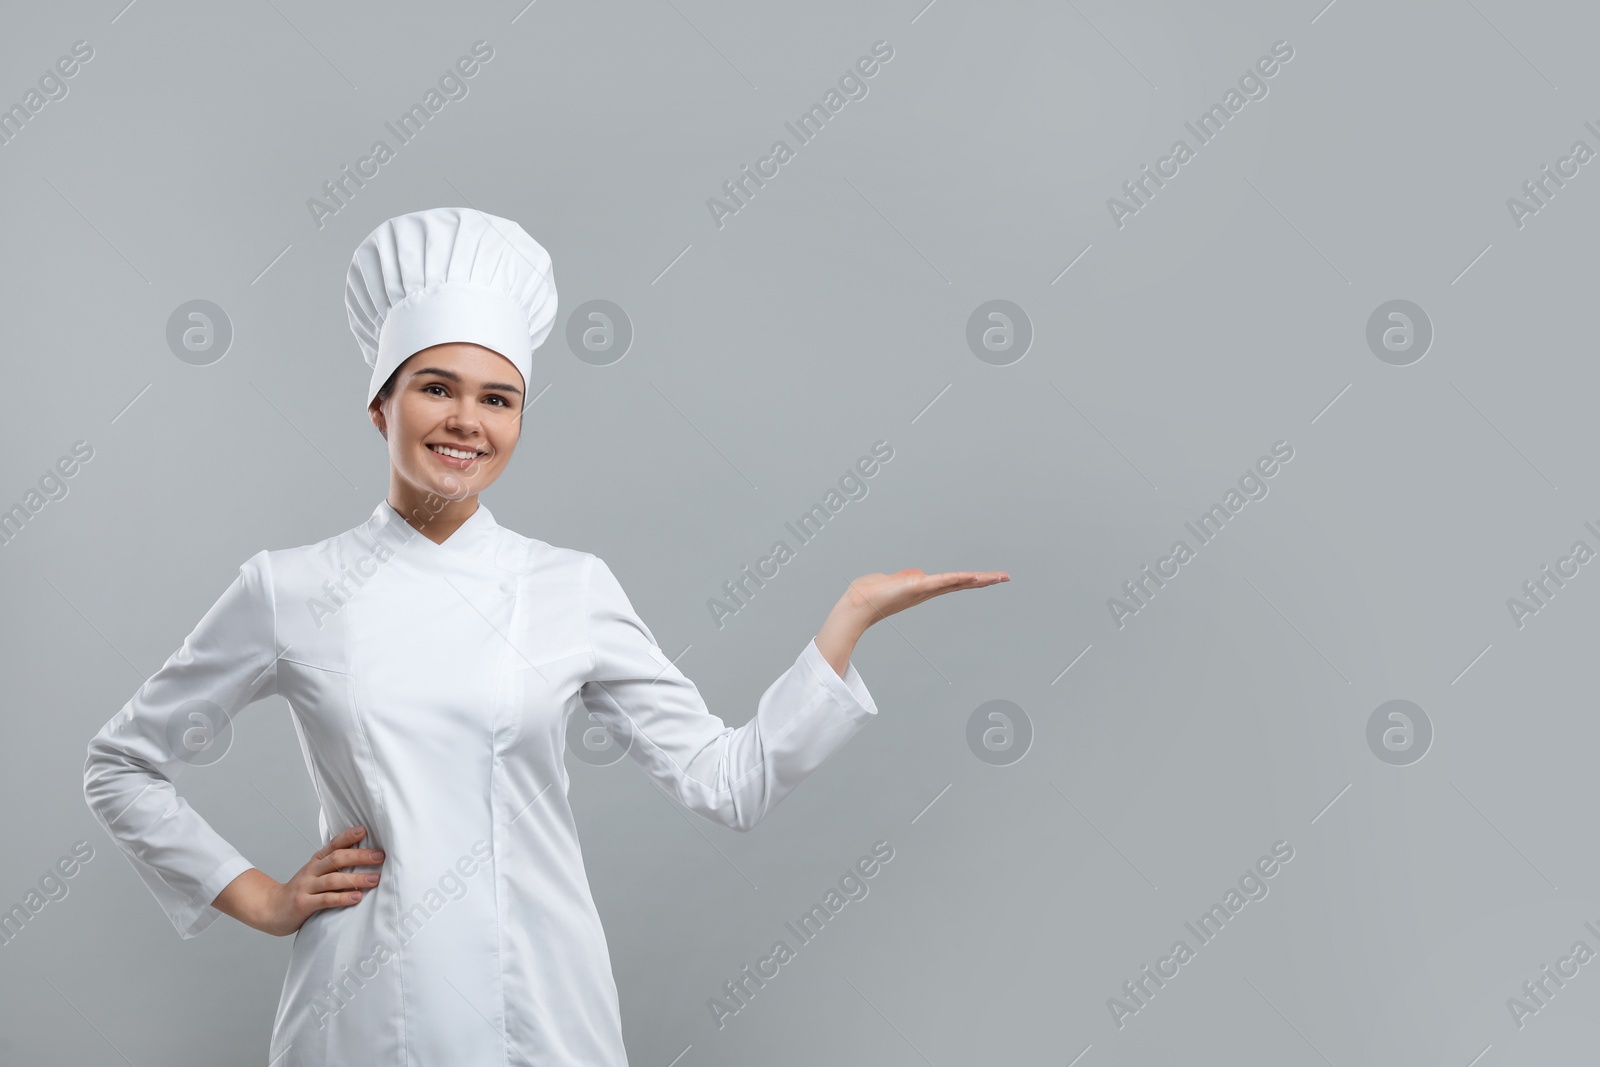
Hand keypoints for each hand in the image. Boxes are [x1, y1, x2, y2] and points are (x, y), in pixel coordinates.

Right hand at [212, 825, 384, 936]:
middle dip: (359, 856)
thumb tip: (363, 855)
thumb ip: (333, 865)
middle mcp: (311, 871)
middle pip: (336, 859)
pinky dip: (343, 898)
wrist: (270, 909)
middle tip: (379, 856)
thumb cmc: (300, 891)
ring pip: (333, 880)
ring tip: (375, 879)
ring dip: (356, 879)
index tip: (364, 830)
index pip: (333, 845)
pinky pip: (326, 900)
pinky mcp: (304, 904)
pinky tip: (357, 897)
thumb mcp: (314, 873)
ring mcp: (306, 887)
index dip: (348, 836)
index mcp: (316, 861)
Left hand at [814, 568, 1009, 677]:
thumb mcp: (893, 581)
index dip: (970, 580)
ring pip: (956, 582)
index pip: (952, 582)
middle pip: (960, 583)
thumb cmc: (871, 595)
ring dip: (978, 579)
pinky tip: (972, 577)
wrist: (857, 606)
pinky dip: (958, 579)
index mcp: (922, 588)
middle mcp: (927, 591)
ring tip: (997, 577)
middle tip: (1005, 577)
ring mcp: (923, 590)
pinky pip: (941, 581)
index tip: (989, 578)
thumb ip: (907, 577)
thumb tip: (918, 575)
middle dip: (983, 581)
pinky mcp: (917, 587)